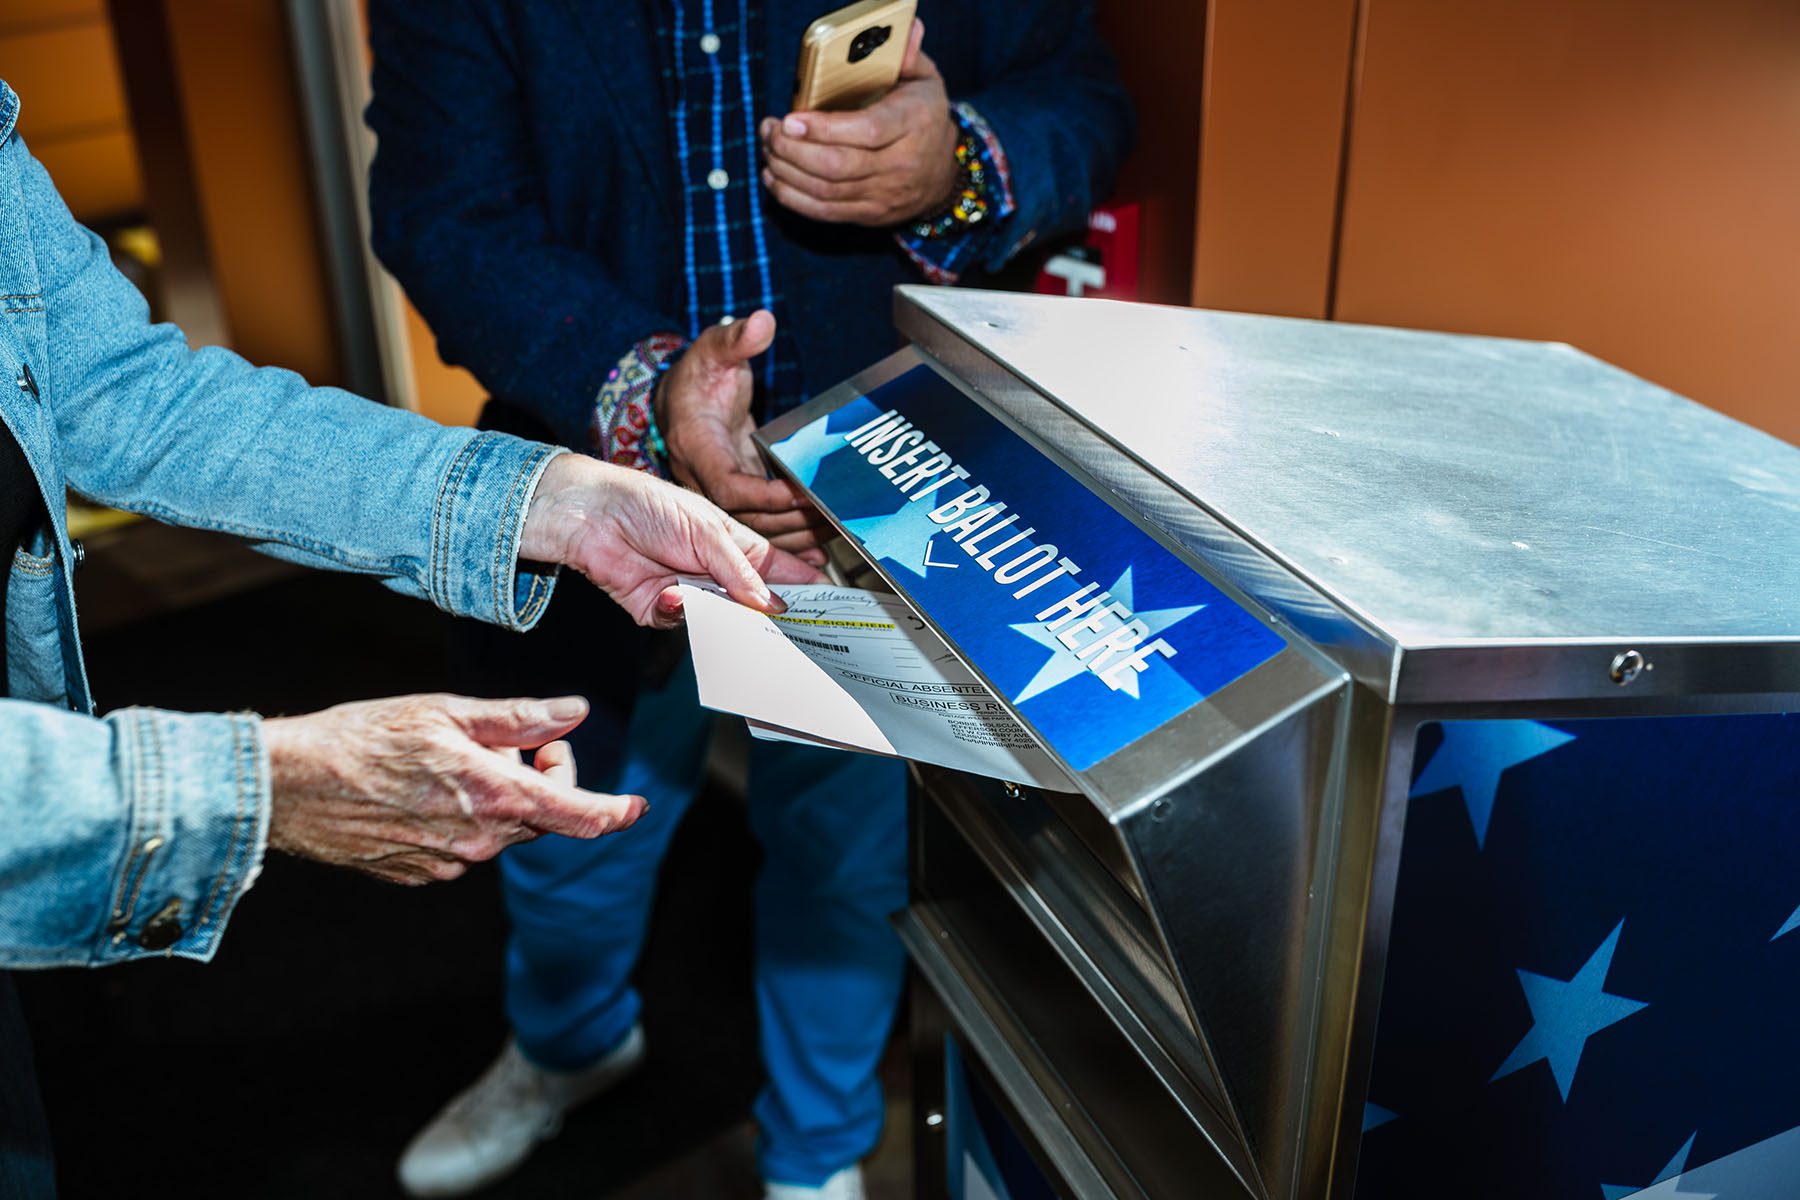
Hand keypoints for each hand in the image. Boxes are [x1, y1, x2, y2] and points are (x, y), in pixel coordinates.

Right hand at [264, 694, 643, 884]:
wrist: (289, 787)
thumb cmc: (363, 738)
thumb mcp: (447, 711)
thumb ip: (519, 719)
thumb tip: (574, 715)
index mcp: (496, 797)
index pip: (580, 816)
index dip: (615, 811)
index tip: (635, 807)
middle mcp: (481, 840)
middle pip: (542, 815)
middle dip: (538, 778)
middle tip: (501, 743)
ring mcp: (450, 862)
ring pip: (502, 829)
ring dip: (496, 798)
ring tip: (446, 763)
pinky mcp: (421, 874)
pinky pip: (464, 845)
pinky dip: (461, 818)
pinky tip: (420, 792)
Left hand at [520, 449, 823, 627]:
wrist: (592, 516)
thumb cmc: (650, 506)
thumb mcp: (708, 531)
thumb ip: (740, 571)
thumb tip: (772, 604)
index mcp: (734, 545)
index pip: (777, 569)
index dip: (801, 584)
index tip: (826, 603)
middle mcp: (715, 572)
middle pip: (752, 604)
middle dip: (767, 617)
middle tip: (788, 631)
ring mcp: (689, 593)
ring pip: (720, 622)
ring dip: (721, 618)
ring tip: (727, 614)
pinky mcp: (659, 610)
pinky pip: (681, 625)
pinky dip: (679, 612)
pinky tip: (671, 594)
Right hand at [657, 309, 831, 562]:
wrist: (682, 398)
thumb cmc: (699, 374)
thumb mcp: (712, 350)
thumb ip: (735, 338)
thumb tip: (761, 322)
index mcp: (696, 447)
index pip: (727, 485)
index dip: (764, 495)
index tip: (800, 493)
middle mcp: (705, 477)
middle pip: (746, 518)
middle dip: (791, 523)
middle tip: (832, 518)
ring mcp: (721, 491)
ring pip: (755, 529)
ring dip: (795, 536)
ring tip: (834, 533)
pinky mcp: (739, 496)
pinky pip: (761, 526)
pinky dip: (789, 540)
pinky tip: (818, 549)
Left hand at [759, 20, 957, 226]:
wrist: (943, 173)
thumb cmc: (924, 116)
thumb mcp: (924, 80)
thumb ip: (907, 55)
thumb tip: (906, 27)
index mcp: (914, 123)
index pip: (867, 131)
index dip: (824, 128)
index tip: (791, 118)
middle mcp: (901, 164)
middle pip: (838, 166)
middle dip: (793, 149)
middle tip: (770, 130)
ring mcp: (885, 194)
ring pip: (826, 191)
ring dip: (786, 171)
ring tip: (768, 147)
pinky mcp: (870, 215)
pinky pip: (825, 212)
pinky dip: (792, 197)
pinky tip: (774, 177)